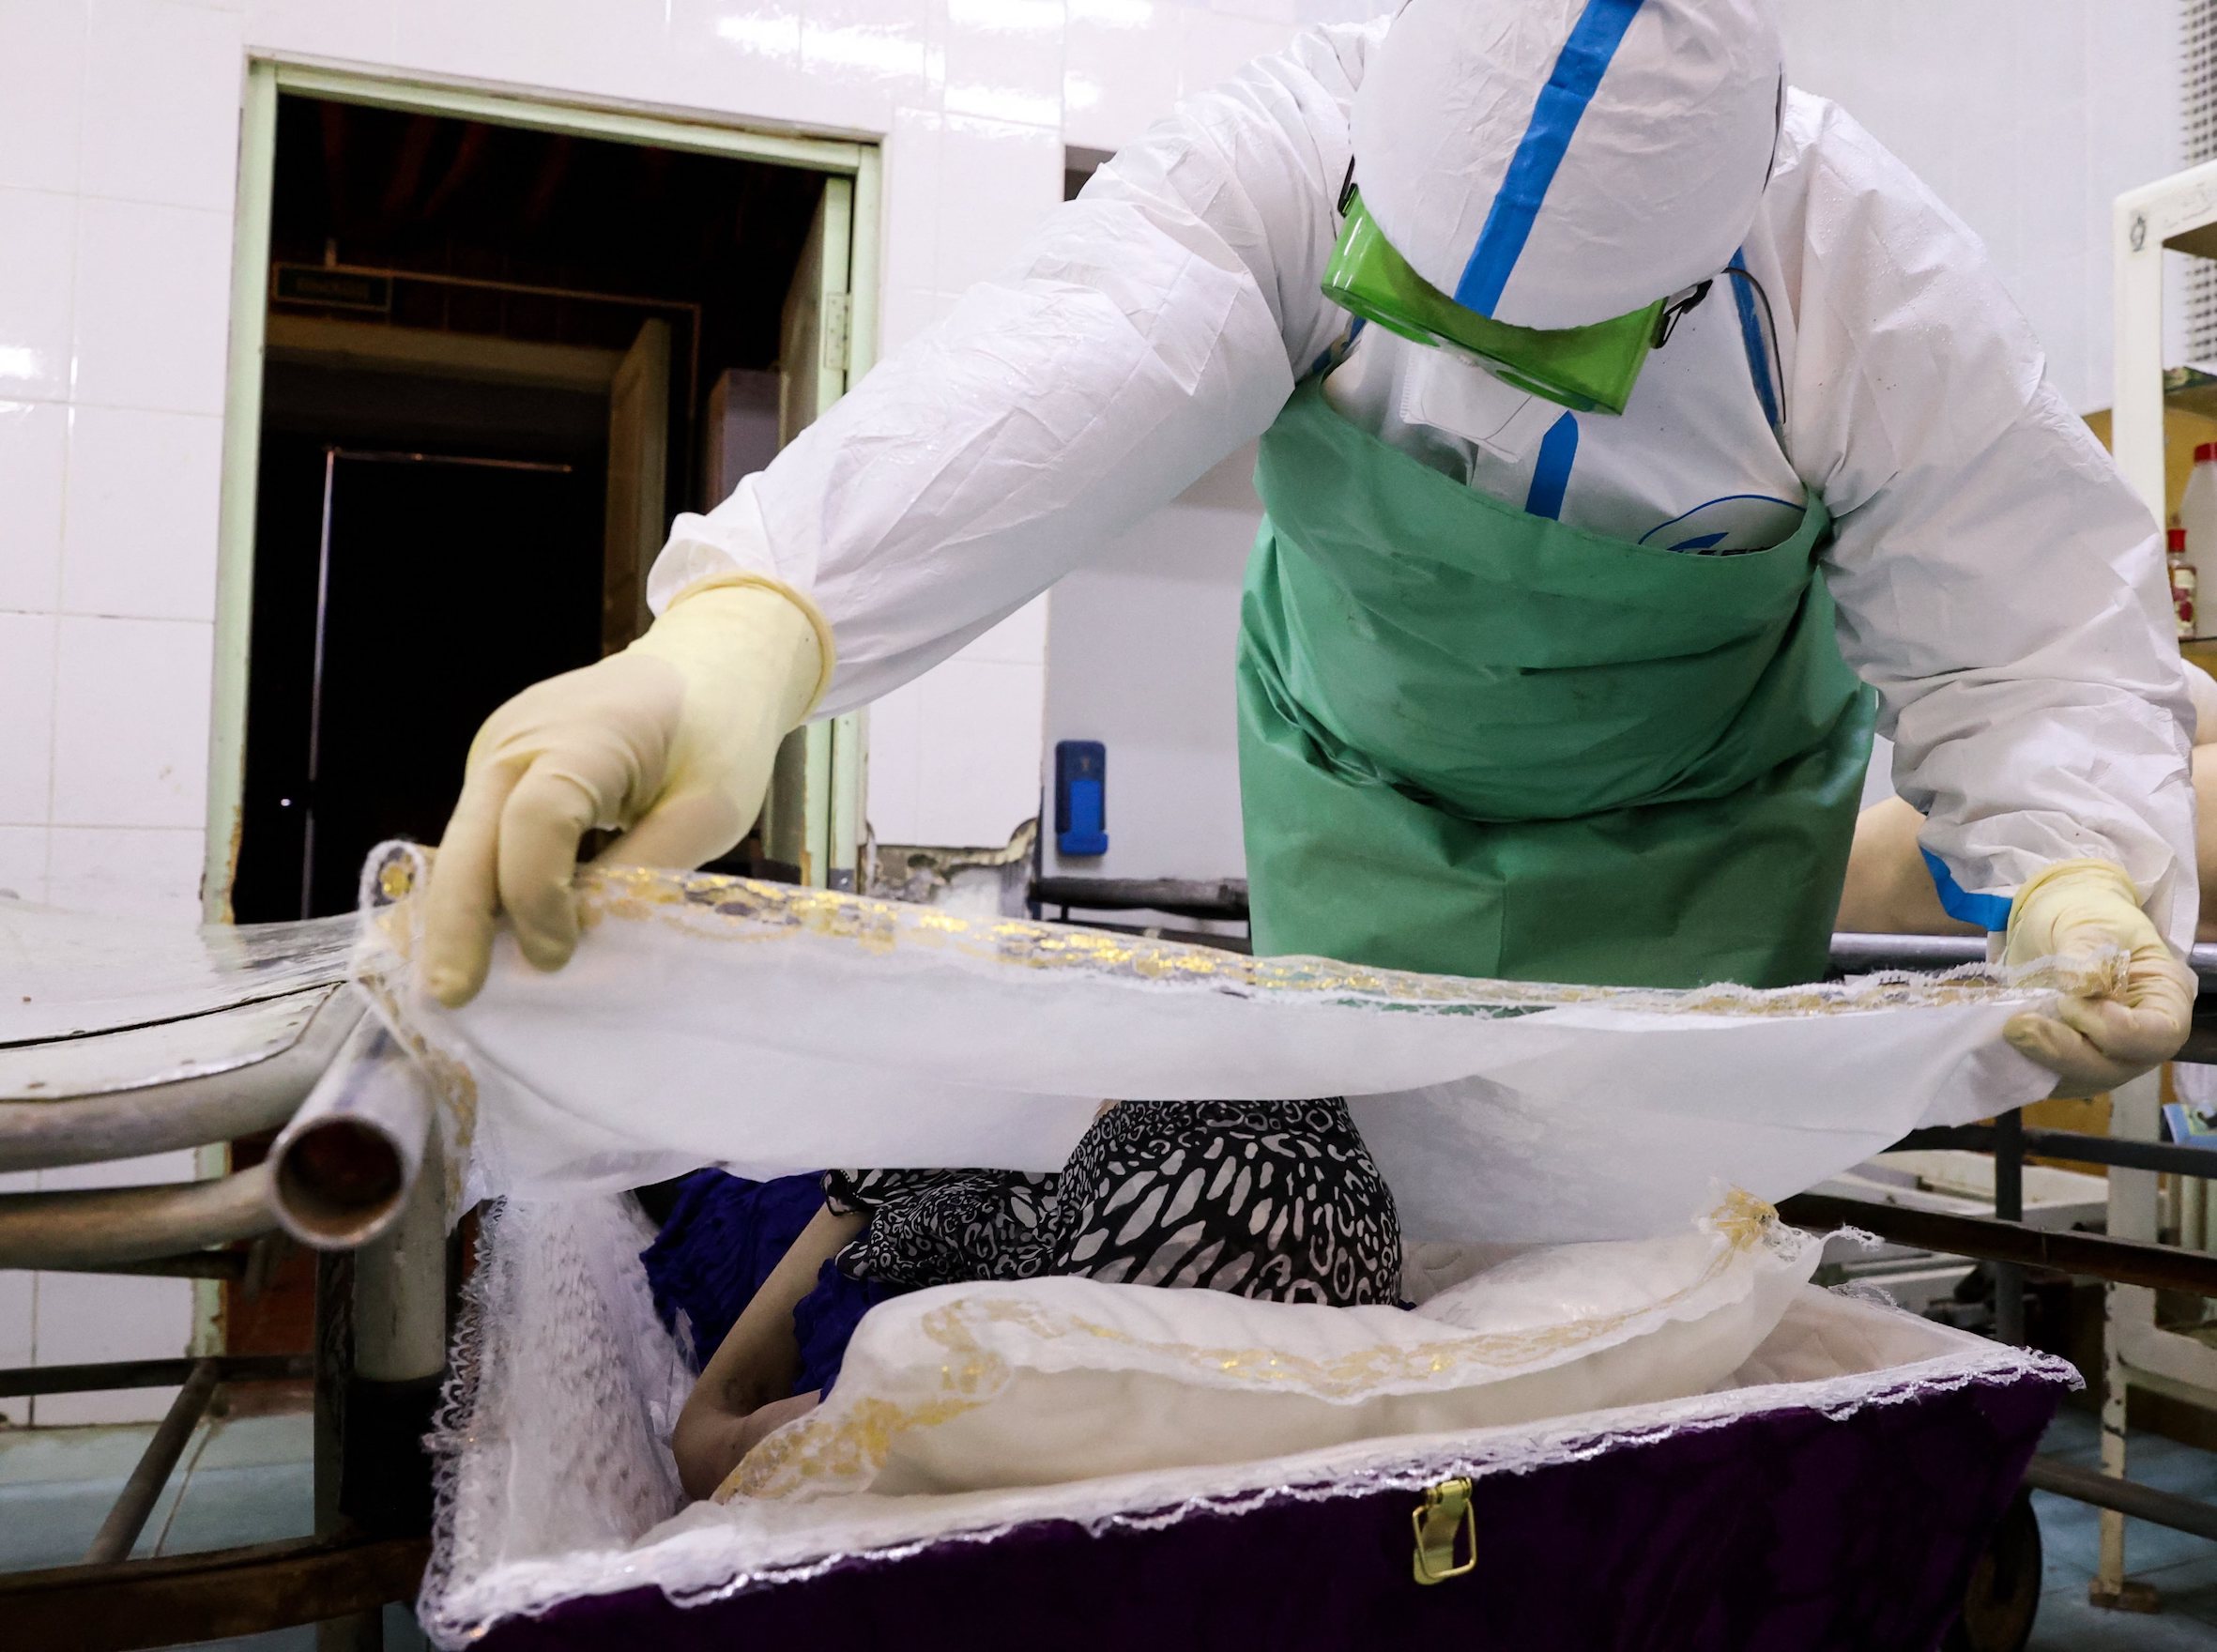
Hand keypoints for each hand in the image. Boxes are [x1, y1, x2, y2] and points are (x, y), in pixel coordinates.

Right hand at [419, 580, 826, 1006]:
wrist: (709, 662)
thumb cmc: (721, 735)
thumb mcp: (708, 812)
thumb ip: (642, 873)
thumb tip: (578, 933)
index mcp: (584, 737)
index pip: (536, 824)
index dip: (539, 899)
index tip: (558, 957)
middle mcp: (520, 737)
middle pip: (472, 839)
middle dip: (458, 924)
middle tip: (453, 997)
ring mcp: (499, 745)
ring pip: (465, 841)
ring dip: (465, 909)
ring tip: (464, 980)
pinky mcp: (497, 760)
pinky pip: (481, 830)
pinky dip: (485, 881)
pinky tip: (490, 934)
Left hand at [2001, 859, 2194, 1095]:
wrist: (2055, 917)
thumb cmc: (2086, 914)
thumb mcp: (2089, 921)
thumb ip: (2086, 954)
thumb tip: (2082, 986)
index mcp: (2164, 999)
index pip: (2157, 1037)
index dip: (2115, 1029)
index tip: (2070, 1000)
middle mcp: (2140, 1037)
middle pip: (2113, 1068)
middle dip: (2064, 1052)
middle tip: (2019, 1026)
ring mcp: (2104, 1053)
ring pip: (2078, 1079)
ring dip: (2038, 1061)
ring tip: (2008, 1029)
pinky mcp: (2066, 1060)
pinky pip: (2049, 1077)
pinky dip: (2023, 1063)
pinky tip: (2000, 1041)